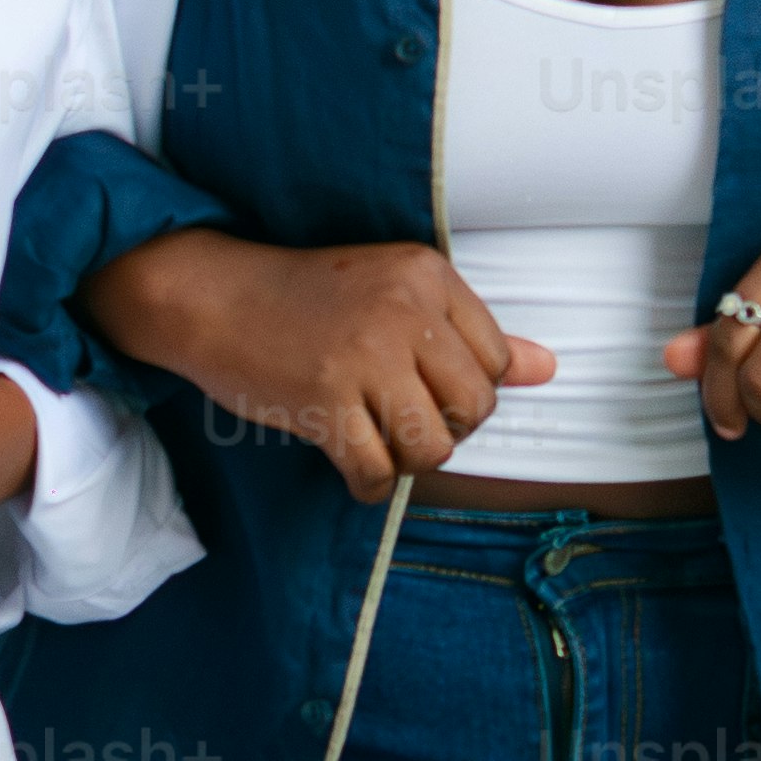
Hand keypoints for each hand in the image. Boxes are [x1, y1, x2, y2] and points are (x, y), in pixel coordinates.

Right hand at [88, 229, 550, 500]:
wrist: (213, 295)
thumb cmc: (304, 296)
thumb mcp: (394, 292)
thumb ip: (468, 332)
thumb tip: (547, 368)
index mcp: (427, 276)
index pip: (496, 361)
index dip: (466, 391)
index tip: (425, 390)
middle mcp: (404, 311)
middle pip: (474, 408)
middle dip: (446, 430)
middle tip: (402, 422)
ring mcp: (364, 356)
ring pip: (433, 448)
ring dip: (409, 461)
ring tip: (379, 442)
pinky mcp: (324, 399)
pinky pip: (374, 472)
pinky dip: (367, 484)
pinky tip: (350, 466)